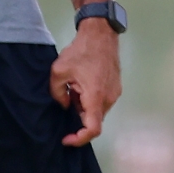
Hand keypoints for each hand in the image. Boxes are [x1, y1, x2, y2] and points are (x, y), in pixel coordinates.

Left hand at [50, 18, 121, 145]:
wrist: (100, 33)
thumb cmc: (80, 51)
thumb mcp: (58, 71)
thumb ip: (57, 94)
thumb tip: (64, 105)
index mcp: (96, 97)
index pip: (92, 129)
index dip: (79, 139)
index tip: (66, 138)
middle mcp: (109, 98)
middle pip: (94, 120)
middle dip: (78, 117)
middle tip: (66, 100)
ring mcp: (115, 93)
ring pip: (98, 111)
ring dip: (84, 107)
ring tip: (73, 89)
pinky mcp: (116, 87)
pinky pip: (102, 102)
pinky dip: (91, 100)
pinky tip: (82, 85)